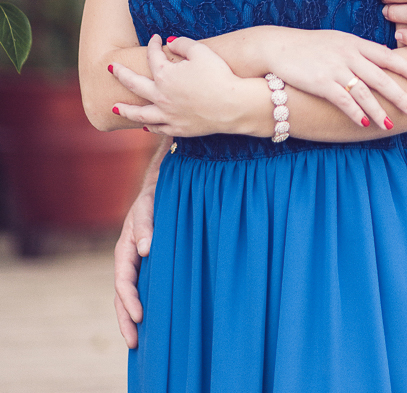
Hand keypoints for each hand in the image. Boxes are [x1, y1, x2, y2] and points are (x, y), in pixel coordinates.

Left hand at [111, 35, 250, 135]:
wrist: (233, 105)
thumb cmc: (219, 75)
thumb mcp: (201, 51)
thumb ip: (182, 44)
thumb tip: (168, 42)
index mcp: (164, 75)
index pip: (152, 56)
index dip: (153, 44)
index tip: (155, 38)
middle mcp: (160, 96)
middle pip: (134, 84)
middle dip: (121, 74)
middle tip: (111, 69)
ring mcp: (167, 115)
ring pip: (139, 113)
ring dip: (125, 110)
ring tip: (114, 108)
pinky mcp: (178, 128)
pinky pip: (157, 128)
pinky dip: (149, 126)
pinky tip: (144, 125)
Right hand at [114, 161, 158, 347]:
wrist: (159, 189)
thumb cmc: (153, 198)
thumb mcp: (148, 207)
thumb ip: (146, 225)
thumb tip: (146, 249)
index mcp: (124, 250)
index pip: (123, 282)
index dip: (130, 301)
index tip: (140, 317)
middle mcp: (128, 261)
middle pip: (122, 297)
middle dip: (125, 320)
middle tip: (134, 344)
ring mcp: (136, 265)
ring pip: (130, 297)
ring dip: (131, 318)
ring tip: (138, 343)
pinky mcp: (148, 266)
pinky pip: (142, 290)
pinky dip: (142, 306)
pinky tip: (151, 321)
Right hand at [258, 26, 406, 129]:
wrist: (278, 46)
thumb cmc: (309, 46)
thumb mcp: (338, 40)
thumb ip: (359, 49)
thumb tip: (382, 56)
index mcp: (354, 43)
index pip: (386, 55)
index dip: (406, 66)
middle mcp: (348, 54)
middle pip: (380, 76)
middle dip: (399, 94)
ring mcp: (335, 68)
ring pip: (363, 91)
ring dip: (378, 110)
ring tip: (390, 124)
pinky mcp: (320, 81)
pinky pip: (342, 99)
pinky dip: (354, 112)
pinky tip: (363, 123)